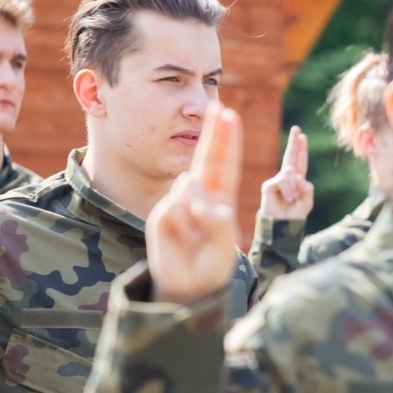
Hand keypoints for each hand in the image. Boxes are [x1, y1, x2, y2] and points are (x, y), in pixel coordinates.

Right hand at [149, 104, 242, 305]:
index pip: (226, 165)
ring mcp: (180, 203)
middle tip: (219, 106)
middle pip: (207, 158)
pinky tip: (181, 237)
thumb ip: (217, 222)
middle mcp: (201, 196)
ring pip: (190, 186)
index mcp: (221, 200)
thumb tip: (199, 200)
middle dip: (214, 133)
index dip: (228, 141)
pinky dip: (182, 223)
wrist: (187, 286)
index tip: (230, 117)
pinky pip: (175, 207)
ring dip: (198, 209)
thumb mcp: (224, 245)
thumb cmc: (211, 264)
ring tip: (197, 235)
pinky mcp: (162, 213)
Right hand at [258, 125, 312, 220]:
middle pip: (290, 157)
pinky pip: (282, 180)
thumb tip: (295, 174)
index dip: (301, 149)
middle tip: (296, 128)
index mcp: (297, 181)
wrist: (282, 226)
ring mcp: (276, 181)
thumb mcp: (307, 202)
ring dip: (294, 188)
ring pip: (290, 172)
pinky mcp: (268, 185)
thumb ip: (307, 188)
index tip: (302, 136)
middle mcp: (286, 178)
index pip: (300, 162)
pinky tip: (287, 198)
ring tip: (292, 199)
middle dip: (294, 143)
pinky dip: (288, 190)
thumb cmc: (294, 215)